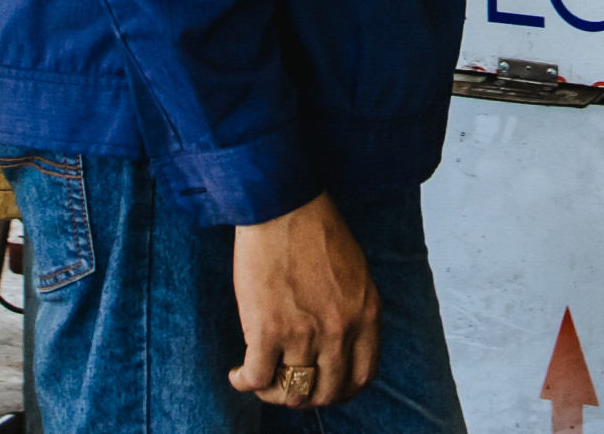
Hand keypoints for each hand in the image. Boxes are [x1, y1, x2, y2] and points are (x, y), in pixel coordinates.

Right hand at [230, 194, 379, 409]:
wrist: (285, 207)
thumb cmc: (317, 233)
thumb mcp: (356, 275)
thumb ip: (354, 313)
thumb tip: (340, 348)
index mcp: (367, 314)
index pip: (363, 376)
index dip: (341, 391)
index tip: (323, 388)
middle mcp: (340, 330)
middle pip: (326, 392)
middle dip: (305, 396)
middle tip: (286, 386)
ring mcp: (305, 333)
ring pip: (290, 392)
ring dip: (272, 393)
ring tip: (260, 379)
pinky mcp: (268, 330)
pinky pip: (256, 378)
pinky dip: (243, 382)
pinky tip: (237, 374)